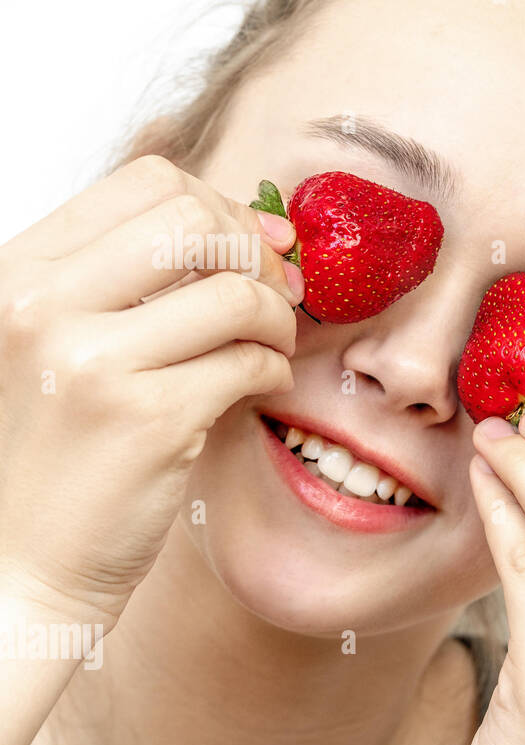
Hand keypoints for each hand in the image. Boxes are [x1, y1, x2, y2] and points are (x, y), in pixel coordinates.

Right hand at [0, 155, 300, 624]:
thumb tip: (253, 219)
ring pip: (236, 293)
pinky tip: (259, 386)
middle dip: (257, 254)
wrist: (19, 563)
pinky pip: (251, 361)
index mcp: (17, 272)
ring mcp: (91, 363)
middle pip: (198, 221)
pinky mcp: (148, 421)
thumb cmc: (53, 448)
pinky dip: (274, 369)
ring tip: (270, 345)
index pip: (149, 181)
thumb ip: (128, 276)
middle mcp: (41, 306)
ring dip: (278, 318)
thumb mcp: (58, 339)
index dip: (224, 206)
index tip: (254, 247)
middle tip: (278, 294)